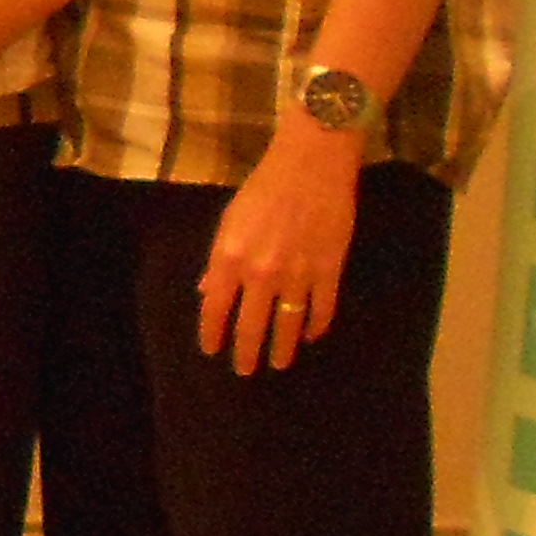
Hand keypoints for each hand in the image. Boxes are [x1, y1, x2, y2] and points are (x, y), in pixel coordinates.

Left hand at [199, 122, 362, 374]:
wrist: (311, 164)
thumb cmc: (264, 187)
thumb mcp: (230, 220)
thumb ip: (218, 260)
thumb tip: (205, 290)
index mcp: (230, 257)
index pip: (215, 308)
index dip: (212, 334)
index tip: (211, 351)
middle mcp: (261, 273)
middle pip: (251, 326)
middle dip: (246, 353)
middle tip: (245, 372)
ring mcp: (297, 274)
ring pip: (287, 325)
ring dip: (282, 349)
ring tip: (278, 364)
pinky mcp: (329, 270)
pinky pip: (322, 309)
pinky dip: (316, 327)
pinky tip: (311, 336)